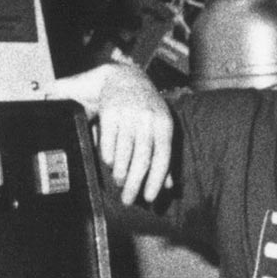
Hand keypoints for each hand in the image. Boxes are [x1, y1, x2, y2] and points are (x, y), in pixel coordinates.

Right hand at [52, 62, 173, 204]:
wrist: (122, 76)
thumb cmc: (144, 107)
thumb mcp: (159, 126)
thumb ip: (163, 155)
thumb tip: (169, 185)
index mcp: (164, 123)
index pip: (162, 157)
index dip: (156, 181)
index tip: (150, 199)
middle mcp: (148, 119)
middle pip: (142, 159)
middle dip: (134, 184)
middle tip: (128, 200)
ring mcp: (129, 115)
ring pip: (124, 153)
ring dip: (120, 173)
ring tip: (118, 183)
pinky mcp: (110, 111)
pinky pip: (108, 142)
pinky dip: (108, 157)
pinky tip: (108, 164)